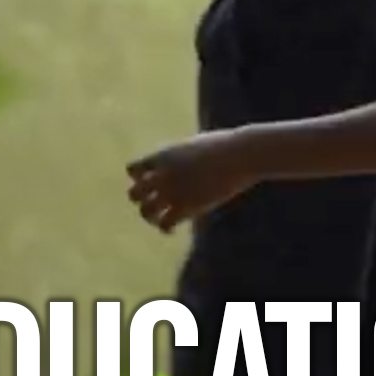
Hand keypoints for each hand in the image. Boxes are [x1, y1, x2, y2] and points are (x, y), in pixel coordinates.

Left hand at [127, 134, 259, 231]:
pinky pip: (165, 224)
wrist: (242, 154)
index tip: (152, 182)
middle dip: (142, 200)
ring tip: (161, 219)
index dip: (139, 178)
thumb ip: (181, 156)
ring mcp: (174, 191)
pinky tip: (172, 230)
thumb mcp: (197, 145)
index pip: (133, 170)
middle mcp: (164, 174)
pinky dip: (165, 229)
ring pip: (146, 211)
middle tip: (155, 204)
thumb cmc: (226, 146)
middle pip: (134, 193)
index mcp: (164, 156)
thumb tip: (180, 162)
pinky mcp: (188, 206)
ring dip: (150, 217)